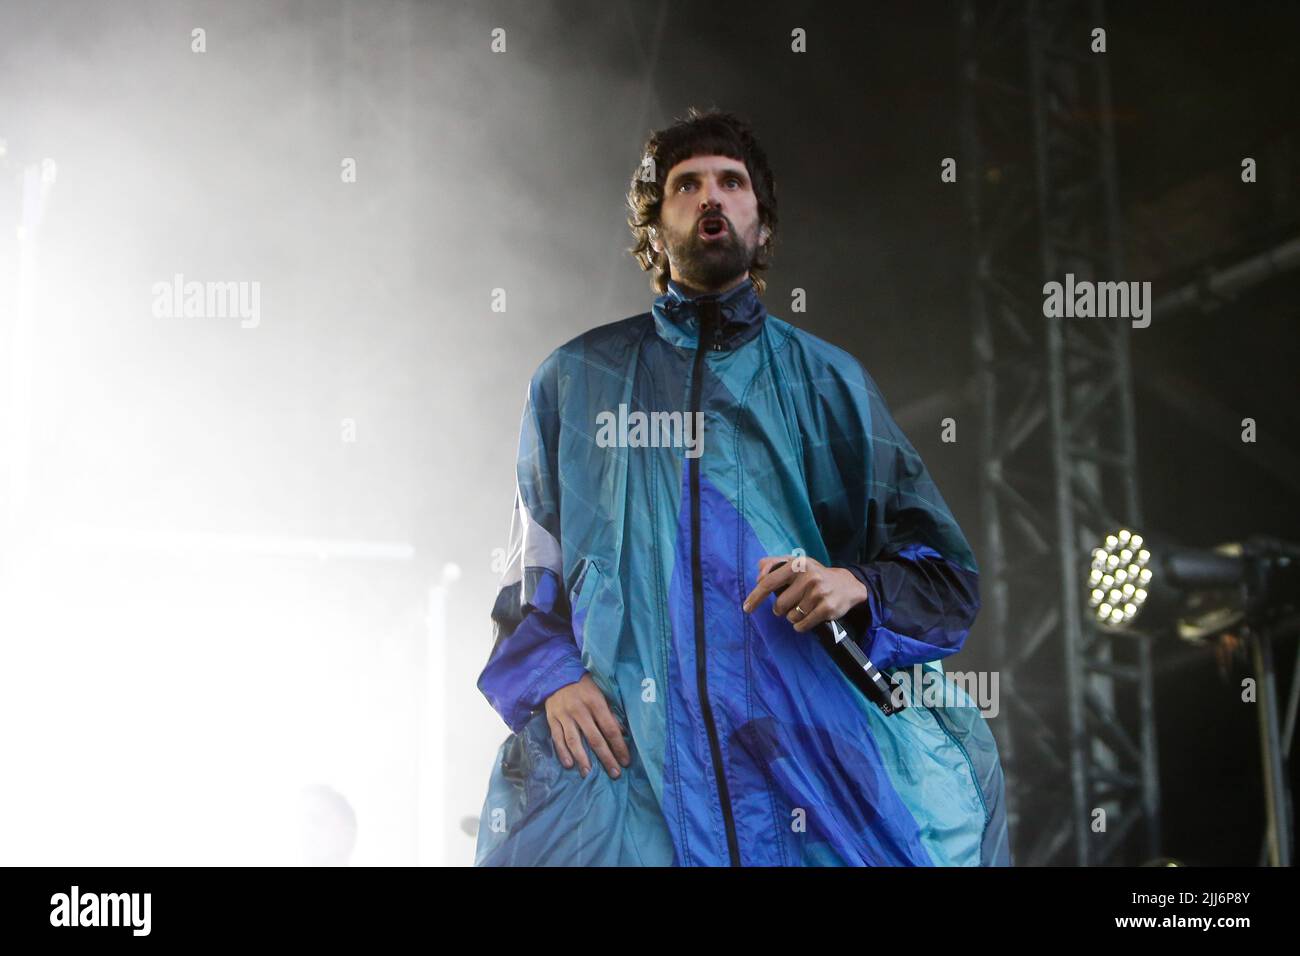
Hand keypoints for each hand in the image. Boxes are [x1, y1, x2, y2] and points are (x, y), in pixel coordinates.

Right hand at [543, 674, 630, 778]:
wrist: (556, 673)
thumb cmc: (583, 684)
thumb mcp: (601, 692)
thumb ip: (610, 712)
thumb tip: (622, 732)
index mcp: (595, 702)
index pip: (610, 729)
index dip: (619, 746)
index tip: (625, 761)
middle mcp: (580, 710)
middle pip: (595, 739)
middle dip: (606, 758)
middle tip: (614, 774)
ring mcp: (564, 715)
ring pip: (574, 741)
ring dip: (583, 759)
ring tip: (589, 774)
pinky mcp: (552, 719)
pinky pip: (557, 738)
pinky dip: (562, 752)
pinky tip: (569, 764)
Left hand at [741, 554, 868, 632]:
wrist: (847, 584)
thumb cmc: (813, 575)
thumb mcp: (796, 562)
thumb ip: (773, 564)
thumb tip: (758, 576)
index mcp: (797, 564)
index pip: (768, 582)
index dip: (755, 597)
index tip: (747, 608)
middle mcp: (808, 577)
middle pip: (779, 605)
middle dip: (781, 609)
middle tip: (792, 603)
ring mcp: (818, 593)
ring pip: (791, 617)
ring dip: (793, 617)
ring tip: (804, 607)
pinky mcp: (827, 608)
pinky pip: (802, 625)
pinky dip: (801, 625)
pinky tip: (809, 617)